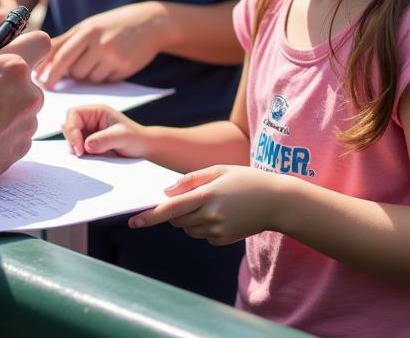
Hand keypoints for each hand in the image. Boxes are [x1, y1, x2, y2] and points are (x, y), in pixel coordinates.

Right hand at [0, 30, 49, 187]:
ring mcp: (29, 121)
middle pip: (29, 79)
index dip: (29, 45)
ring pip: (25, 106)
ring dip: (9, 107)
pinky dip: (6, 130)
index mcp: (13, 66)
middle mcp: (29, 93)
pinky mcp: (24, 145)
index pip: (41, 42)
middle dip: (10, 82)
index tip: (12, 52)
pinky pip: (20, 130)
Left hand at [37, 2, 165, 88]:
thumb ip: (66, 41)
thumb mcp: (89, 26)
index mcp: (87, 31)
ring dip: (88, 75)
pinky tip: (110, 63)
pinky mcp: (125, 68)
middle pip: (75, 71)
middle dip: (71, 75)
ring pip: (90, 78)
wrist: (151, 22)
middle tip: (70, 74)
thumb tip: (42, 60)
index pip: (62, 56)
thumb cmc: (112, 24)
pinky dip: (103, 76)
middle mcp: (100, 43)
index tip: (42, 82)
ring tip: (97, 60)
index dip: (50, 71)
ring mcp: (114, 56)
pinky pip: (105, 81)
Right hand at [61, 104, 150, 158]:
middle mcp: (91, 119)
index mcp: (97, 111)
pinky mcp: (89, 143)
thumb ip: (104, 139)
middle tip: (81, 154)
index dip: (72, 129)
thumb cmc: (136, 138)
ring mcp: (89, 131)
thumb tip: (87, 145)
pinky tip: (87, 158)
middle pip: (69, 125)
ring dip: (74, 147)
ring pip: (71, 137)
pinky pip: (77, 146)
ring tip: (86, 156)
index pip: (74, 114)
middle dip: (72, 139)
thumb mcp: (122, 137)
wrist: (143, 149)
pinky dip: (78, 152)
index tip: (80, 148)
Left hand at [128, 165, 283, 244]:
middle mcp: (210, 216)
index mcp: (207, 196)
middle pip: (176, 220)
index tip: (133, 221)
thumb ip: (190, 179)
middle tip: (190, 196)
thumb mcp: (218, 170)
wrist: (276, 201)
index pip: (170, 209)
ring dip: (189, 218)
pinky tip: (221, 213)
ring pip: (188, 229)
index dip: (149, 216)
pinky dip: (204, 226)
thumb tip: (166, 192)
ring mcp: (218, 231)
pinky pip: (203, 235)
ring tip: (211, 202)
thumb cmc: (246, 180)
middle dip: (174, 211)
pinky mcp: (224, 240)